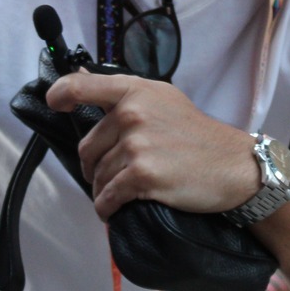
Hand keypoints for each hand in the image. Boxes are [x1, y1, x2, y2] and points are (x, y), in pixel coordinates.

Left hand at [43, 73, 259, 219]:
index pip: (81, 86)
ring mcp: (137, 144)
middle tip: (113, 175)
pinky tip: (116, 209)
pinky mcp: (142, 175)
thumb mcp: (163, 100)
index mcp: (135, 91)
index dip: (60, 94)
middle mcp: (132, 113)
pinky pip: (107, 197)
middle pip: (88, 148)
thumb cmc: (197, 135)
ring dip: (103, 190)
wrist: (234, 166)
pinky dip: (107, 208)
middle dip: (95, 167)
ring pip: (97, 176)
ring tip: (123, 192)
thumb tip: (78, 81)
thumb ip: (123, 94)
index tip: (55, 103)